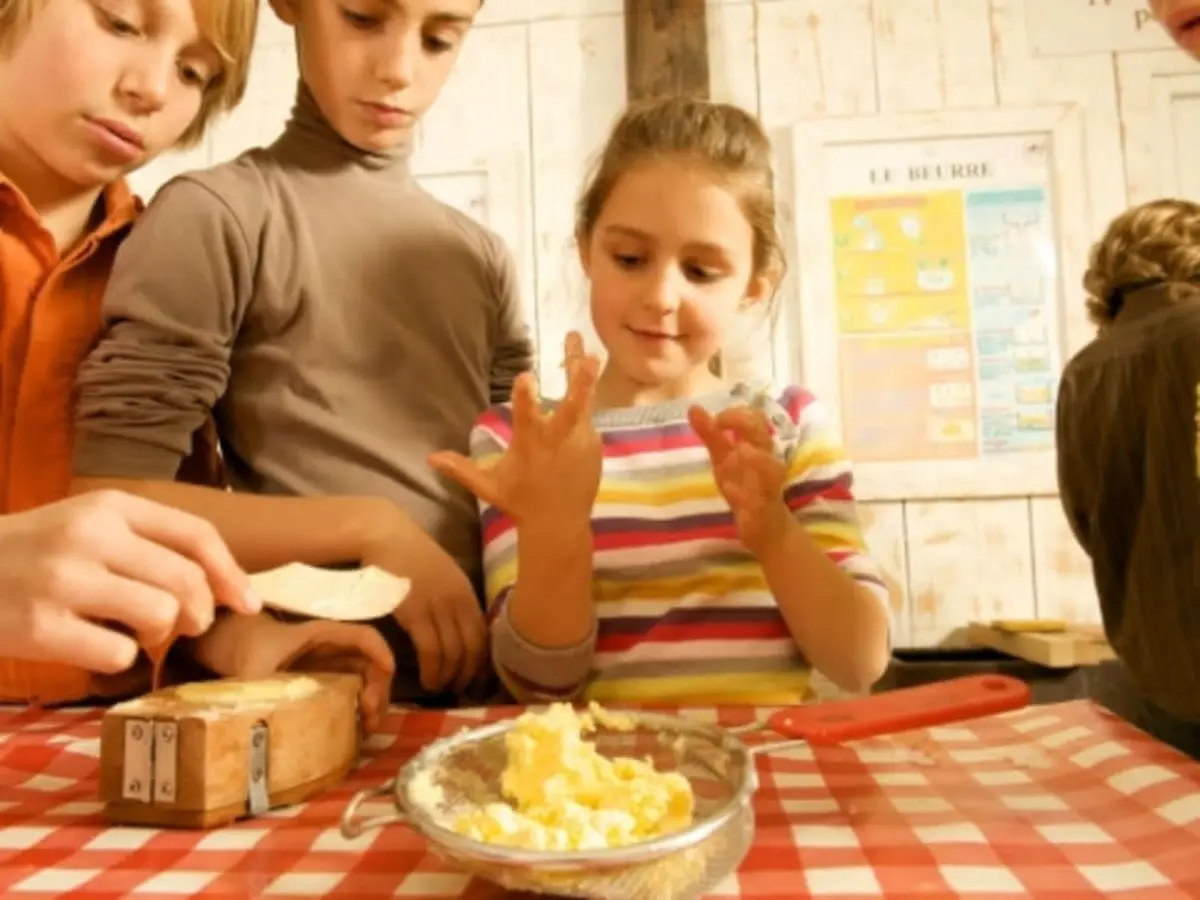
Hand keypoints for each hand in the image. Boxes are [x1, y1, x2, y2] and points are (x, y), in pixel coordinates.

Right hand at [0, 490, 258, 675]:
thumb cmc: (32, 554)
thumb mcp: (87, 526)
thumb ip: (146, 544)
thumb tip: (225, 584)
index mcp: (108, 505)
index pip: (195, 534)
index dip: (231, 573)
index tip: (249, 603)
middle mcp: (89, 535)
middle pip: (186, 580)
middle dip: (200, 611)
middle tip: (189, 625)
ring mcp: (63, 580)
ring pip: (160, 615)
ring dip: (159, 634)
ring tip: (133, 631)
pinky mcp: (41, 627)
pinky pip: (119, 652)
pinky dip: (118, 657)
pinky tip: (92, 646)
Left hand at [190, 614, 394, 733]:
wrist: (234, 647)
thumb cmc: (246, 650)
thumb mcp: (251, 669)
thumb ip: (256, 690)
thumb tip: (260, 723)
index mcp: (323, 636)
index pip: (363, 636)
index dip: (381, 651)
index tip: (389, 671)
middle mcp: (336, 650)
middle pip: (373, 663)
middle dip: (380, 688)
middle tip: (371, 715)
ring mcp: (334, 667)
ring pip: (368, 681)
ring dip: (375, 703)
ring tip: (367, 730)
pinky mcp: (328, 684)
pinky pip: (355, 693)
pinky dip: (361, 710)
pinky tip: (355, 731)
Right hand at [361, 532, 486, 694]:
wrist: (387, 537)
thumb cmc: (412, 556)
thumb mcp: (446, 576)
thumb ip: (456, 601)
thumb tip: (463, 631)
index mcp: (468, 593)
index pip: (484, 636)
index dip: (482, 663)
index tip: (476, 680)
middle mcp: (458, 602)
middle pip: (472, 649)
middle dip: (467, 675)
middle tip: (459, 690)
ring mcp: (438, 607)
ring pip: (453, 654)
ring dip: (447, 677)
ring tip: (439, 687)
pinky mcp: (415, 613)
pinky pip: (430, 651)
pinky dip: (432, 670)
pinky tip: (427, 679)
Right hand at [429, 331, 601, 526]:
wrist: (559, 525)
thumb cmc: (521, 502)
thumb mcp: (488, 487)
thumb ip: (462, 469)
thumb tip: (430, 457)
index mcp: (530, 446)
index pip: (525, 418)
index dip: (524, 397)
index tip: (526, 376)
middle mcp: (557, 442)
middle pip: (572, 409)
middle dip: (580, 384)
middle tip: (587, 359)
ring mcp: (580, 443)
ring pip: (584, 404)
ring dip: (587, 378)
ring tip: (591, 353)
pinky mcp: (594, 447)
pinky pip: (588, 418)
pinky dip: (585, 400)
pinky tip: (584, 374)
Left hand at [689, 405, 791, 555]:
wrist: (764, 526)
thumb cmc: (745, 486)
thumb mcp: (723, 459)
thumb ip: (710, 434)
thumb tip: (693, 407)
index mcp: (756, 446)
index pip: (755, 418)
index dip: (736, 413)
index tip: (716, 418)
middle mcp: (767, 460)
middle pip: (763, 435)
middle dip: (744, 424)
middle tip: (720, 423)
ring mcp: (768, 485)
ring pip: (771, 467)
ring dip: (757, 458)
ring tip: (742, 450)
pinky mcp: (764, 508)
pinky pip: (760, 501)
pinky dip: (745, 495)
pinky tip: (730, 488)